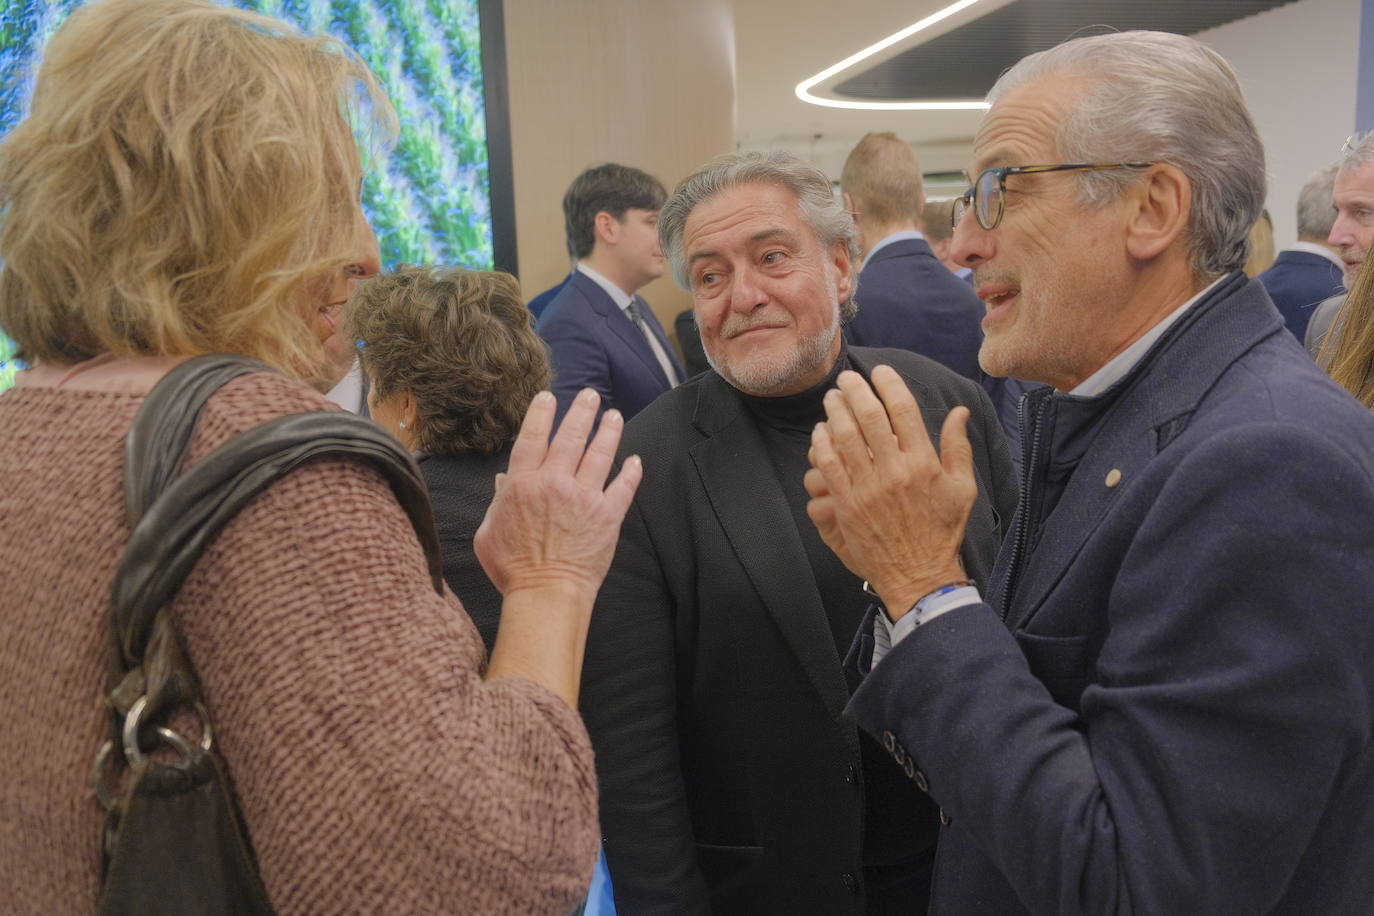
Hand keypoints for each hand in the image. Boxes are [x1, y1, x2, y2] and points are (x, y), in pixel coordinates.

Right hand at [475, 388, 641, 601]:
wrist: (545, 593)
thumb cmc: (512, 569)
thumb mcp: (488, 533)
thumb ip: (497, 503)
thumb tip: (503, 483)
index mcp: (522, 484)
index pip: (533, 437)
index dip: (542, 414)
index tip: (549, 397)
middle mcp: (554, 483)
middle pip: (570, 437)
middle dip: (581, 411)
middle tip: (591, 395)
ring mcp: (584, 497)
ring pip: (600, 453)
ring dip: (608, 431)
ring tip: (614, 415)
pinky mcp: (608, 516)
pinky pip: (624, 487)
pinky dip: (631, 472)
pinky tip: (635, 460)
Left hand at [805, 366, 973, 615]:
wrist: (920, 575)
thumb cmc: (942, 531)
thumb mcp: (962, 489)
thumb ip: (957, 447)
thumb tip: (959, 412)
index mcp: (924, 463)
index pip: (904, 410)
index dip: (889, 385)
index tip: (880, 372)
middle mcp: (895, 471)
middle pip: (870, 417)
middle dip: (855, 391)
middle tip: (846, 379)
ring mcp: (868, 488)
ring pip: (845, 437)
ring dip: (835, 412)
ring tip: (832, 398)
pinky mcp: (848, 504)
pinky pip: (829, 465)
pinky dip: (822, 444)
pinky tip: (821, 432)